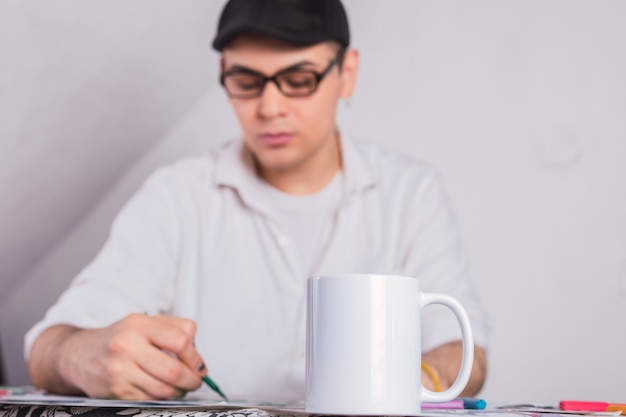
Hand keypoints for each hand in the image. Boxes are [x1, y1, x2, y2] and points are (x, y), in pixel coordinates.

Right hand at [31, 314, 206, 399]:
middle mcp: (127, 346)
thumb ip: (175, 328)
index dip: (195, 356)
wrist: (78, 355)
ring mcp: (120, 371)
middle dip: (192, 379)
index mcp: (138, 324)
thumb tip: (196, 350)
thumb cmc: (117, 339)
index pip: (181, 340)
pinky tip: (162, 390)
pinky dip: (162, 398)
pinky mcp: (116, 391)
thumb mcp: (144, 322)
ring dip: (179, 391)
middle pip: (174, 370)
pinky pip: (150, 400)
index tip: (199, 364)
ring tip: (181, 386)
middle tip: (196, 380)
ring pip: (164, 389)